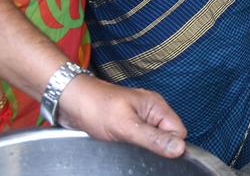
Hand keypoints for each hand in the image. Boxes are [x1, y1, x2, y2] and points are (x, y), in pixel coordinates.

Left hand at [57, 75, 186, 158]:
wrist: (70, 101)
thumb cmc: (95, 107)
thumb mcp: (125, 126)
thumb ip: (153, 138)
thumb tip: (179, 148)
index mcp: (156, 105)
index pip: (179, 131)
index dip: (169, 143)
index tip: (151, 148)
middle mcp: (151, 111)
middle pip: (167, 137)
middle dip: (154, 146)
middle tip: (133, 143)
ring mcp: (139, 118)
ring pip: (153, 140)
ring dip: (141, 146)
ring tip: (124, 142)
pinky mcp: (128, 125)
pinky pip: (139, 140)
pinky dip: (132, 145)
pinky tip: (120, 143)